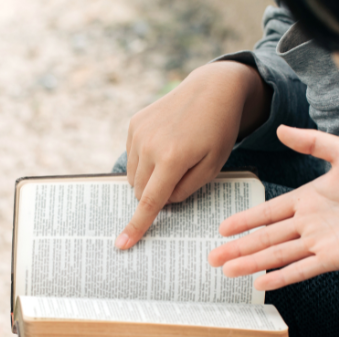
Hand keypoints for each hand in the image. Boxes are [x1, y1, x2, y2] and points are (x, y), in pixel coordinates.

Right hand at [115, 61, 271, 249]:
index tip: (121, 244)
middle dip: (155, 195)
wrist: (212, 89)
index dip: (136, 226)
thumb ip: (186, 190)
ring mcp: (138, 133)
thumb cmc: (218, 131)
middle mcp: (149, 145)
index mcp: (172, 159)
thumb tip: (163, 202)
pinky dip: (145, 160)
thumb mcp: (212, 167)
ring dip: (149, 178)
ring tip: (174, 159)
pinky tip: (165, 145)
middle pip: (140, 191)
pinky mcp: (134, 123)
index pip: (149, 202)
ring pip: (134, 176)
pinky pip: (133, 156)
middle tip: (179, 178)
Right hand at [208, 126, 338, 290]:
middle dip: (238, 248)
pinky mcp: (334, 258)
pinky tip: (261, 284)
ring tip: (227, 272)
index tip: (222, 229)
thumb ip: (312, 142)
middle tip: (212, 258)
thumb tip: (281, 129)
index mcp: (307, 199)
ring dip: (252, 264)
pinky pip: (302, 269)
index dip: (244, 220)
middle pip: (265, 238)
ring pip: (277, 255)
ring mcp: (319, 242)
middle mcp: (308, 223)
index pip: (267, 212)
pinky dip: (281, 277)